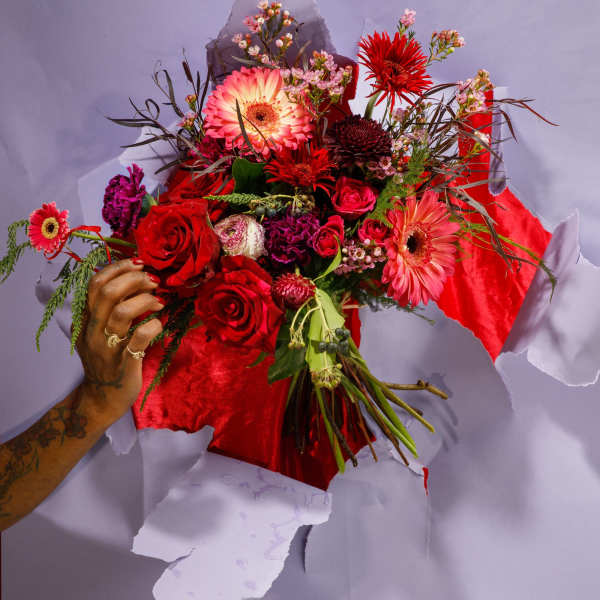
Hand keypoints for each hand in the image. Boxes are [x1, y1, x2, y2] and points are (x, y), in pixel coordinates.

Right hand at [76, 258, 163, 424]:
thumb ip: (109, 308)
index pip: (95, 283)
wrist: (103, 398)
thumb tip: (134, 279)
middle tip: (153, 282)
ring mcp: (107, 347)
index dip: (118, 268)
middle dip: (134, 279)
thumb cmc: (107, 360)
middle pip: (107, 292)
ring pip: (122, 312)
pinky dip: (154, 326)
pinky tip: (160, 324)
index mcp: (86, 319)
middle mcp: (93, 331)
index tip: (139, 263)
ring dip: (145, 300)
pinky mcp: (125, 363)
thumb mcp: (98, 331)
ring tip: (159, 302)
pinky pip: (140, 338)